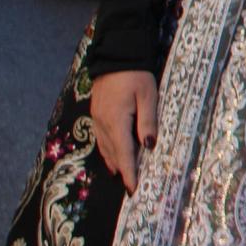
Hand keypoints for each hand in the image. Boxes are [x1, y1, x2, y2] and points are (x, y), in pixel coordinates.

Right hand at [89, 70, 158, 192]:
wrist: (116, 56)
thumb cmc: (136, 75)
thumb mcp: (148, 97)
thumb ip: (148, 122)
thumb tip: (149, 146)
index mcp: (116, 122)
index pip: (124, 154)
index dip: (129, 173)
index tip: (133, 189)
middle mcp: (103, 124)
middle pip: (113, 154)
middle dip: (123, 171)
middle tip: (132, 187)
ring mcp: (97, 119)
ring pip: (105, 147)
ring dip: (114, 162)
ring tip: (123, 175)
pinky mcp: (96, 113)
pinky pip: (101, 138)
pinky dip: (108, 150)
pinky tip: (113, 155)